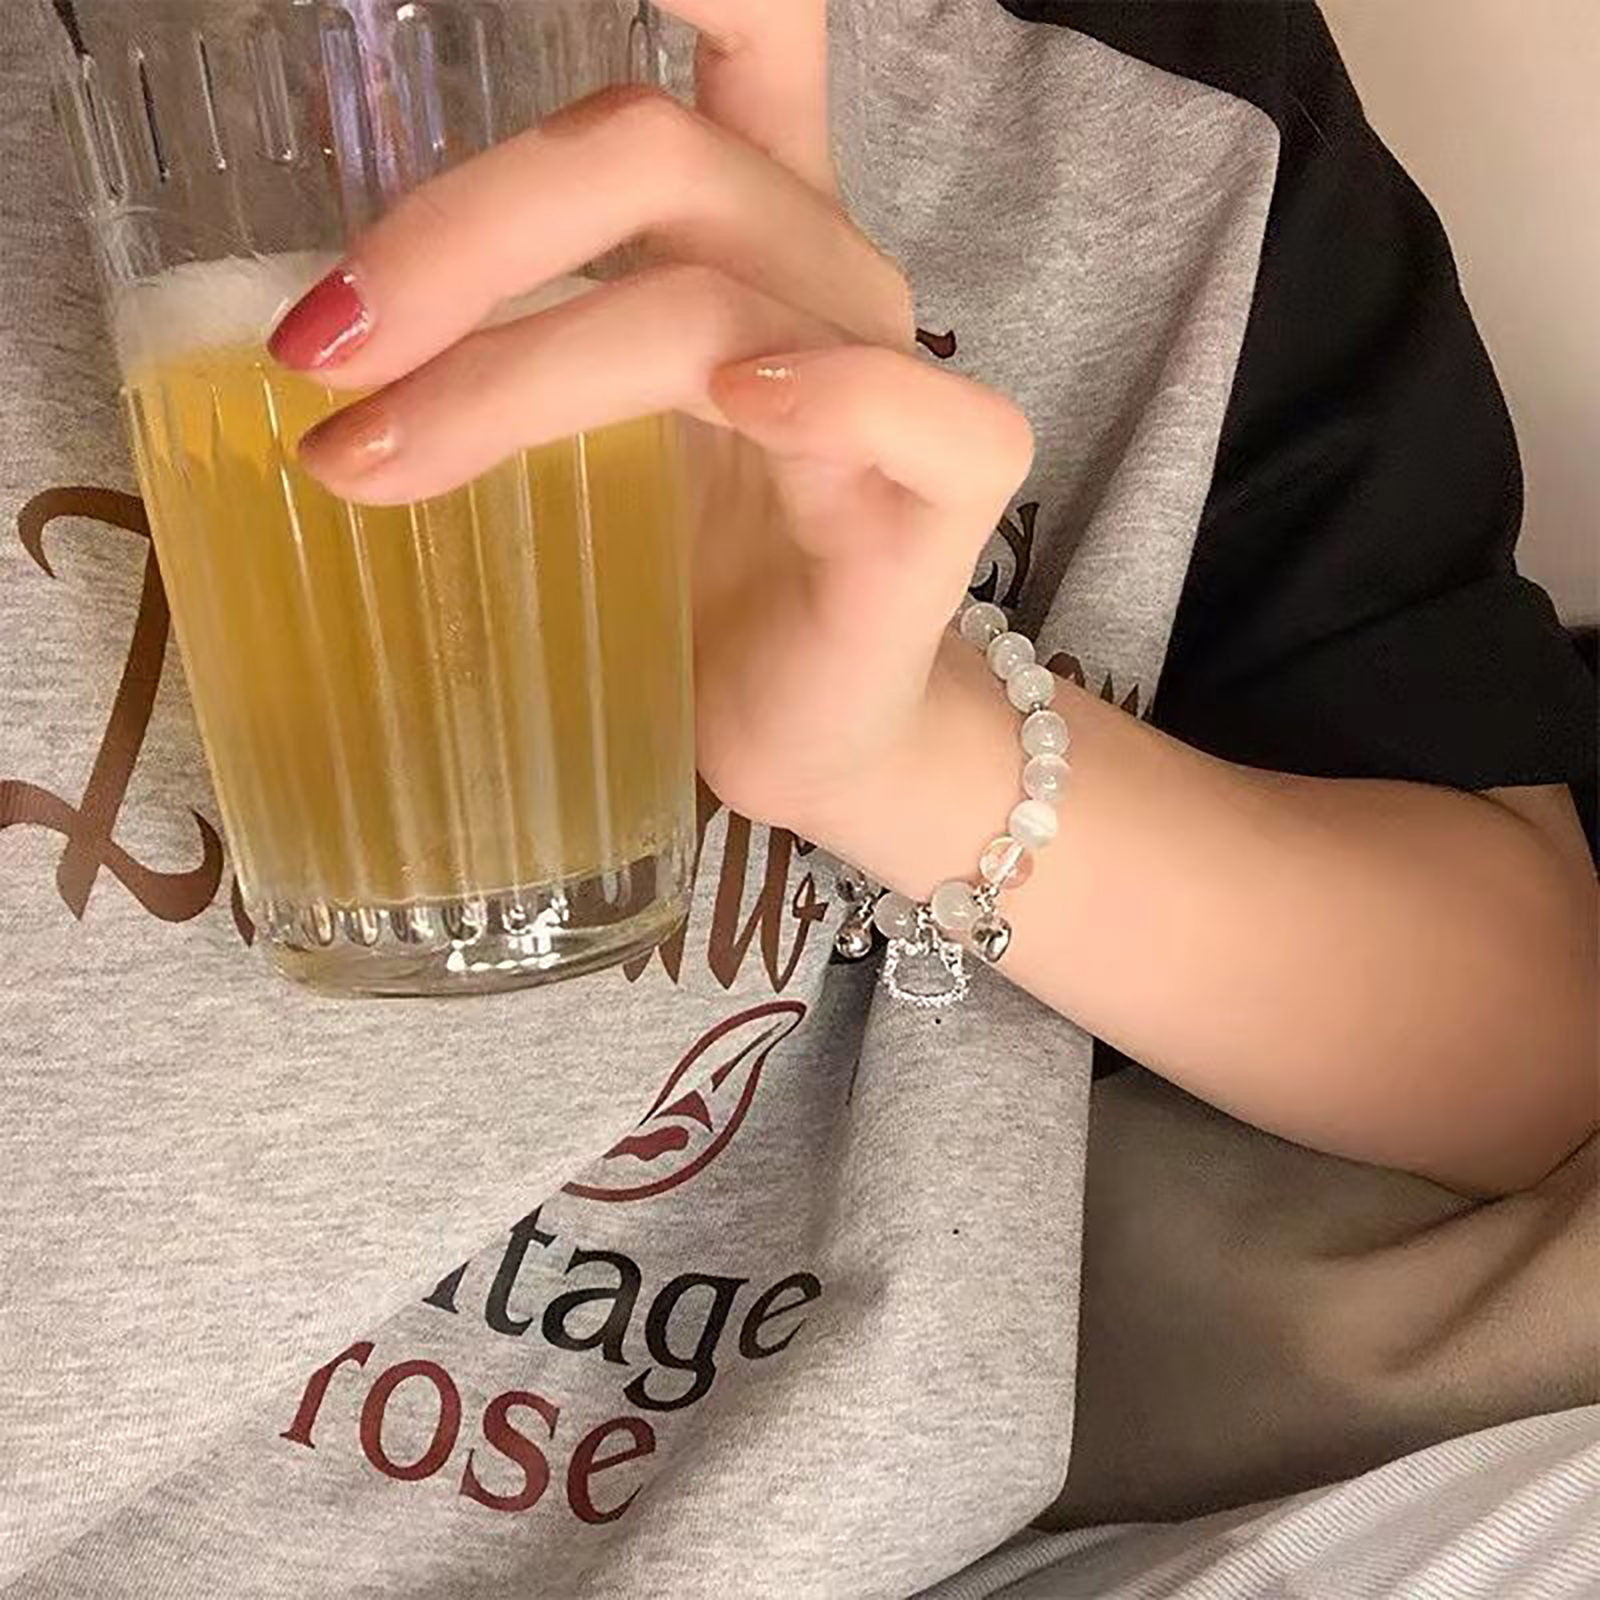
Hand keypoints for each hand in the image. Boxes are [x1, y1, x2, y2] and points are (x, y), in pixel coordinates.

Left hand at [273, 0, 1032, 838]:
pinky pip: (905, 407)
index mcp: (744, 226)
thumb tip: (315, 334)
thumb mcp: (572, 435)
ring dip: (511, 370)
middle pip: (651, 152)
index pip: (739, 32)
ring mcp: (892, 376)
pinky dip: (825, 392)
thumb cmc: (684, 584)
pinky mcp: (940, 497)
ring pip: (703, 304)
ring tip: (367, 460)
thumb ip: (493, 348)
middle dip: (457, 234)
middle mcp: (821, 271)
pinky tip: (738, 409)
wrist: (800, 730)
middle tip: (317, 346)